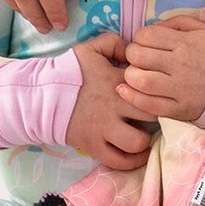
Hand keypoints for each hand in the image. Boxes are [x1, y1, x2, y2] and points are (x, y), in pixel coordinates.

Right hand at [64, 36, 153, 169]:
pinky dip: (132, 161)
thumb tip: (134, 50)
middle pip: (152, 116)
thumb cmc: (69, 72)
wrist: (41, 96)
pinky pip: (119, 161)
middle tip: (159, 118)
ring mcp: (104, 130)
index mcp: (118, 82)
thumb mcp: (92, 49)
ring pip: (137, 143)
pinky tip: (137, 153)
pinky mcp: (93, 147)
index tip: (163, 94)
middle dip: (159, 117)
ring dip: (145, 141)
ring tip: (146, 136)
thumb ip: (115, 44)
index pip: (153, 88)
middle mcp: (114, 107)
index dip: (162, 92)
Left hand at [120, 15, 204, 121]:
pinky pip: (149, 105)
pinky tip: (126, 91)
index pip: (146, 36)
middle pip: (139, 56)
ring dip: (130, 76)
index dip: (139, 38)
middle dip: (132, 55)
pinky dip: (132, 97)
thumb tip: (150, 28)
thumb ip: (176, 23)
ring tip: (137, 74)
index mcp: (186, 43)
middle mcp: (181, 65)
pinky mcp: (180, 110)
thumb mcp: (204, 29)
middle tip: (139, 59)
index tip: (145, 43)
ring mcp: (180, 90)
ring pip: (140, 81)